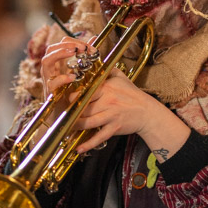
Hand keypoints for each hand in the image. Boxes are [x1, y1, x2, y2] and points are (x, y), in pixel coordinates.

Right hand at [40, 35, 88, 98]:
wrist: (63, 112)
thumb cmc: (70, 89)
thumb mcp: (78, 69)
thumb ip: (85, 54)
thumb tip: (93, 38)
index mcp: (57, 61)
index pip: (61, 44)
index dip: (75, 41)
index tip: (89, 46)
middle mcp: (50, 68)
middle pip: (51, 48)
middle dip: (67, 45)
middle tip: (81, 47)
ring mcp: (48, 79)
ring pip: (46, 60)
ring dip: (60, 54)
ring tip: (73, 53)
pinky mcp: (50, 91)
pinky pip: (52, 82)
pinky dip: (62, 78)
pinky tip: (73, 77)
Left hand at [40, 35, 190, 157]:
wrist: (147, 111)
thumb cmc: (132, 94)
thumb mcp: (121, 78)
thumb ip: (107, 69)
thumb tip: (96, 59)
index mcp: (107, 87)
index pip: (86, 91)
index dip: (74, 95)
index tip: (65, 99)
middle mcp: (108, 100)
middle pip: (84, 107)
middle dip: (71, 112)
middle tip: (60, 115)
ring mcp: (111, 114)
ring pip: (88, 122)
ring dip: (76, 127)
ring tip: (66, 129)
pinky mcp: (115, 127)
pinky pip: (99, 136)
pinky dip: (88, 144)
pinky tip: (79, 148)